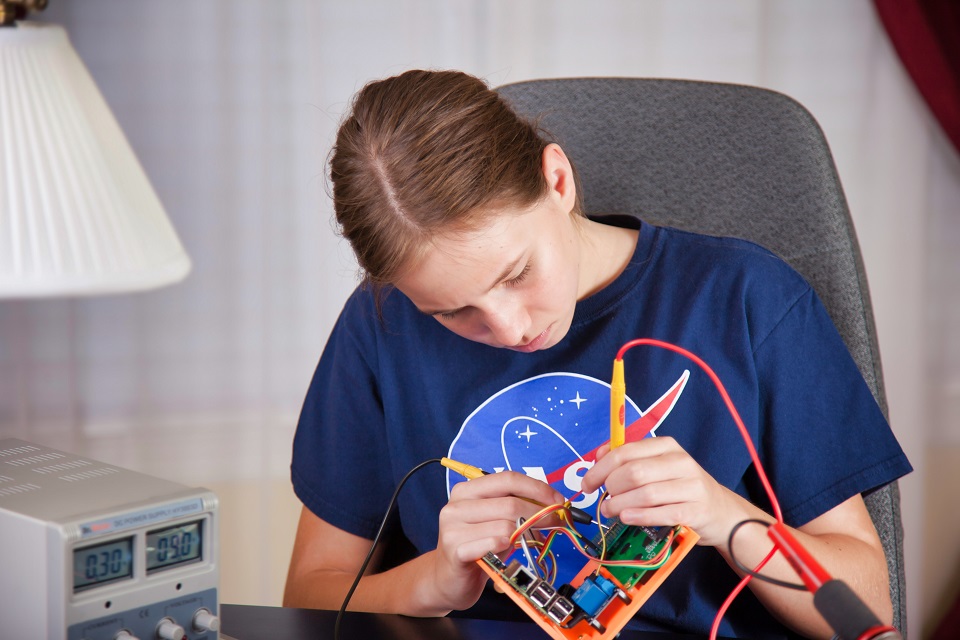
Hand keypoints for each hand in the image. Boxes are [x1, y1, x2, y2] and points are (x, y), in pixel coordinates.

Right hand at [428, 470, 566, 610]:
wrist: (447, 580)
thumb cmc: (476, 547)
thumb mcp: (495, 522)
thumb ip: (516, 509)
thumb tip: (552, 506)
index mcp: (468, 490)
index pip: (508, 479)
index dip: (538, 488)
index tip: (557, 501)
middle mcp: (457, 505)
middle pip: (510, 503)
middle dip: (541, 514)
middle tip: (556, 523)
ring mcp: (453, 527)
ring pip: (506, 526)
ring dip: (525, 536)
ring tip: (529, 543)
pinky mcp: (455, 550)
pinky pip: (493, 544)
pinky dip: (506, 547)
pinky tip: (506, 551)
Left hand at [580, 436, 749, 547]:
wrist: (720, 511)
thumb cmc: (680, 488)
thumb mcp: (657, 466)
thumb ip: (629, 459)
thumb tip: (598, 455)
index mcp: (667, 446)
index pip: (625, 452)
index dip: (600, 469)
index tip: (587, 483)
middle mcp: (681, 462)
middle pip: (634, 472)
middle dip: (611, 488)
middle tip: (603, 501)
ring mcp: (691, 486)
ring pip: (645, 494)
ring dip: (620, 505)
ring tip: (611, 511)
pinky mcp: (695, 511)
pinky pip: (661, 513)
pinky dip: (639, 516)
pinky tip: (627, 518)